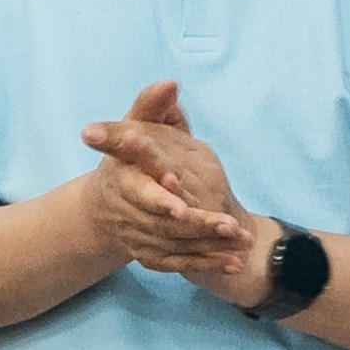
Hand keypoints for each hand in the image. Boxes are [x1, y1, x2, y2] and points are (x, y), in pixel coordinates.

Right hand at [80, 81, 273, 304]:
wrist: (107, 204)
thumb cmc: (127, 158)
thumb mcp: (134, 127)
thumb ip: (151, 107)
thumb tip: (170, 84)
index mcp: (122, 179)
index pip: (139, 189)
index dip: (158, 194)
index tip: (177, 191)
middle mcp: (126, 211)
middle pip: (164, 222)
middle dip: (197, 223)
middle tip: (230, 224)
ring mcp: (136, 236)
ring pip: (175, 244)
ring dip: (210, 244)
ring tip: (241, 240)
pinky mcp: (148, 255)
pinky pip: (179, 263)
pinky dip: (207, 264)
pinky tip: (234, 263)